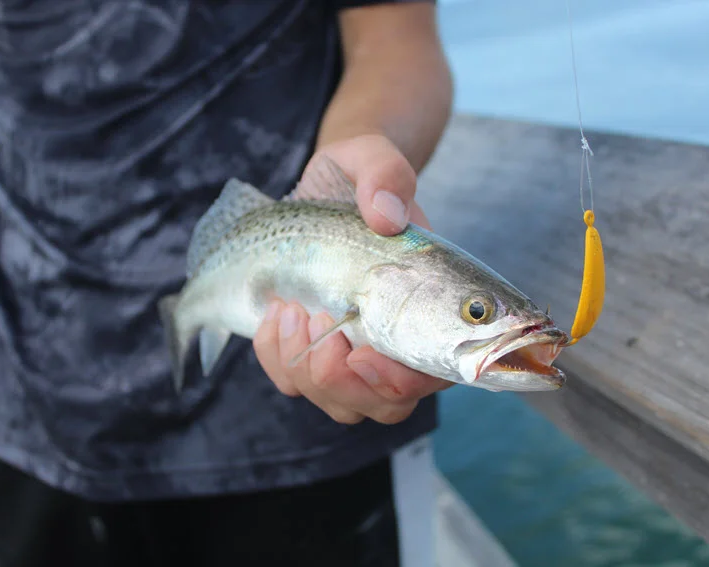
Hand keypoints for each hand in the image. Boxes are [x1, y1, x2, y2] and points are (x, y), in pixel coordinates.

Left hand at [253, 134, 452, 424]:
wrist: (322, 187)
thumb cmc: (357, 176)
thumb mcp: (369, 157)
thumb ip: (386, 174)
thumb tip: (387, 214)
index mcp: (432, 302)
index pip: (434, 371)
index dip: (403, 379)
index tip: (361, 352)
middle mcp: (397, 338)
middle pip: (386, 404)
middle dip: (342, 381)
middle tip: (316, 323)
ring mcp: (354, 350)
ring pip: (340, 403)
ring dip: (305, 368)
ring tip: (289, 308)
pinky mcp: (313, 351)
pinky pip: (295, 384)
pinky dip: (277, 357)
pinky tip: (274, 311)